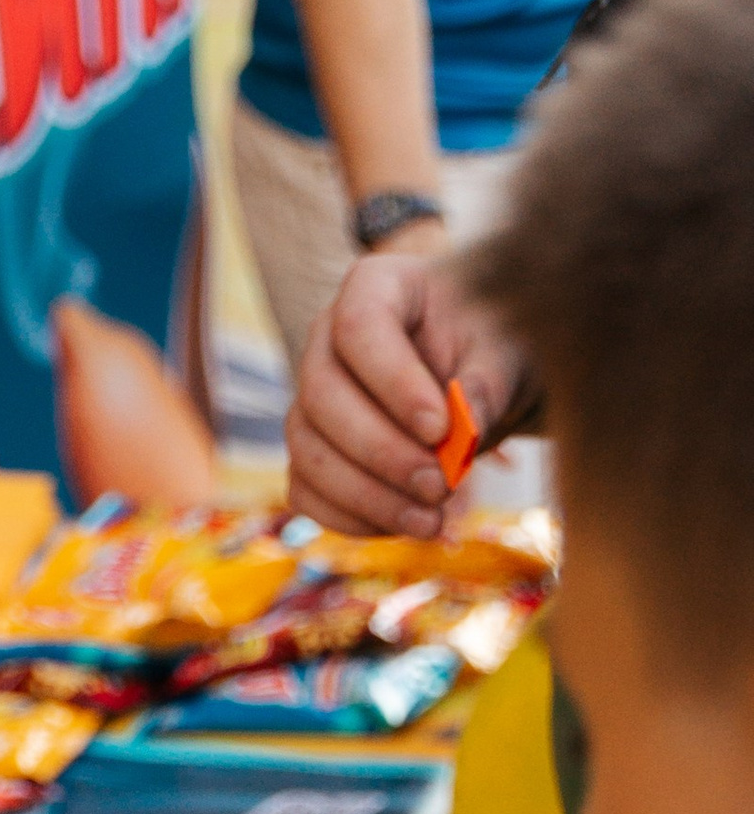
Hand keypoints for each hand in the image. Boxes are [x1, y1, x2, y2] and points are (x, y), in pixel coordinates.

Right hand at [285, 250, 530, 534]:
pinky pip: (307, 492)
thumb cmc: (493, 345)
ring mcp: (309, 400)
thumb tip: (466, 434)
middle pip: (322, 396)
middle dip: (381, 451)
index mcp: (375, 288)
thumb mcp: (506, 351)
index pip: (359, 327)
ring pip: (308, 451)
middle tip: (440, 485)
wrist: (479, 372)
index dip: (393, 382)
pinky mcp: (311, 453)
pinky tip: (406, 525)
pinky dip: (352, 519)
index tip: (441, 428)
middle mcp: (326, 341)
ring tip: (431, 520)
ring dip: (367, 496)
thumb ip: (489, 383)